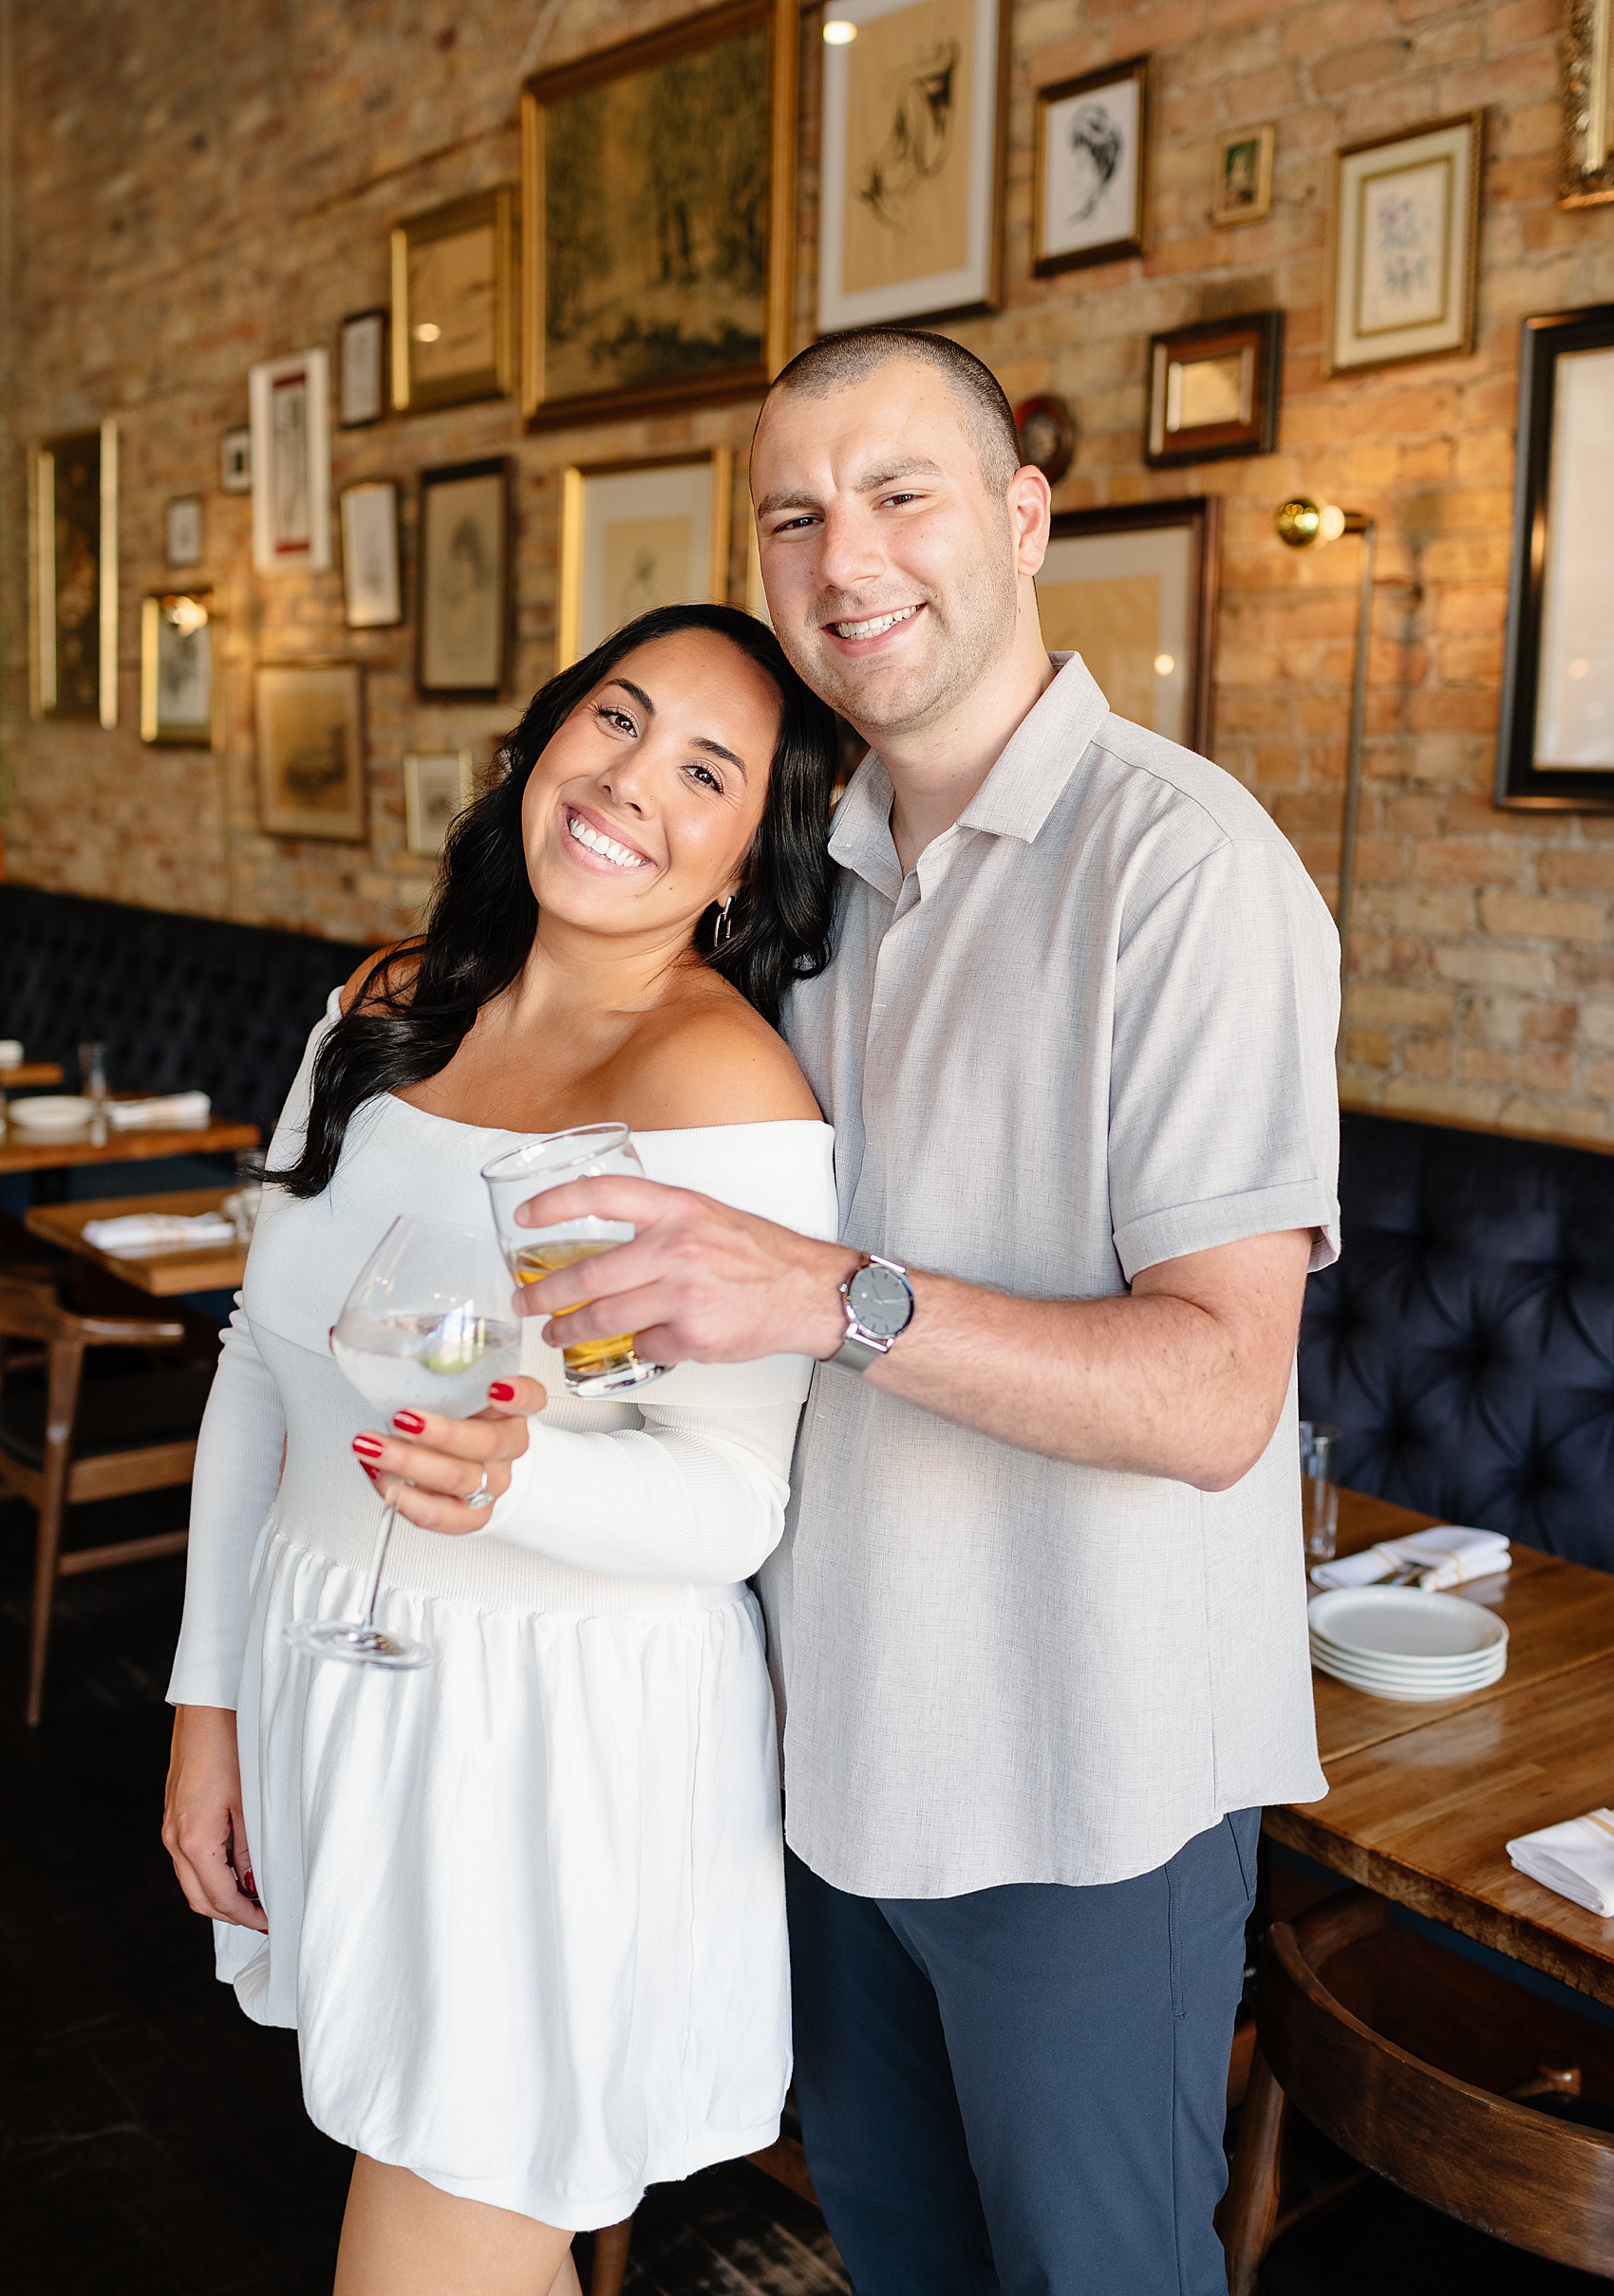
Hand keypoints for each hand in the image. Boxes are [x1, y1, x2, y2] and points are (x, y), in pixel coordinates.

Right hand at [163, 1703, 267, 1932]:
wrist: (206, 1709)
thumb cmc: (232, 1747)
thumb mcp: (250, 1802)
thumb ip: (252, 1849)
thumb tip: (256, 1886)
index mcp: (194, 1840)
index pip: (219, 1898)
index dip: (246, 1916)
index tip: (270, 1922)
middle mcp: (174, 1838)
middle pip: (199, 1899)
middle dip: (231, 1914)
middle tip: (265, 1916)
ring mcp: (170, 1827)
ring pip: (192, 1881)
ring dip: (221, 1894)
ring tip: (257, 1894)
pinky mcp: (174, 1815)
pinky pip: (188, 1859)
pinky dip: (211, 1873)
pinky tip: (238, 1866)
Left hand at [351, 1374, 546, 1535]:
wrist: (470, 1463)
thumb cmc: (452, 1415)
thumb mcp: (441, 1383)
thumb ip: (408, 1358)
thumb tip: (337, 1334)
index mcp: (508, 1407)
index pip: (532, 1397)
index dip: (519, 1395)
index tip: (496, 1388)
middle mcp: (505, 1446)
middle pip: (486, 1443)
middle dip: (441, 1432)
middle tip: (402, 1418)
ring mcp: (491, 1482)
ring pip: (460, 1479)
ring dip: (410, 1463)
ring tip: (372, 1446)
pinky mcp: (470, 1515)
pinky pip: (443, 1516)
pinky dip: (409, 1500)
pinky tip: (383, 1479)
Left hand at [509, 1177, 858, 1365]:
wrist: (809, 1292)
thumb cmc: (759, 1255)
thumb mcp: (705, 1217)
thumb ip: (656, 1223)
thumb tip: (600, 1244)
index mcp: (677, 1208)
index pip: (602, 1194)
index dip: (555, 1204)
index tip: (525, 1216)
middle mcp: (677, 1247)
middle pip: (589, 1275)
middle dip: (546, 1296)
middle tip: (526, 1304)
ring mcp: (684, 1295)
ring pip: (605, 1319)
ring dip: (571, 1331)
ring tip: (557, 1333)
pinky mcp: (693, 1336)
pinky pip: (645, 1344)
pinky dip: (642, 1344)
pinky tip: (651, 1338)